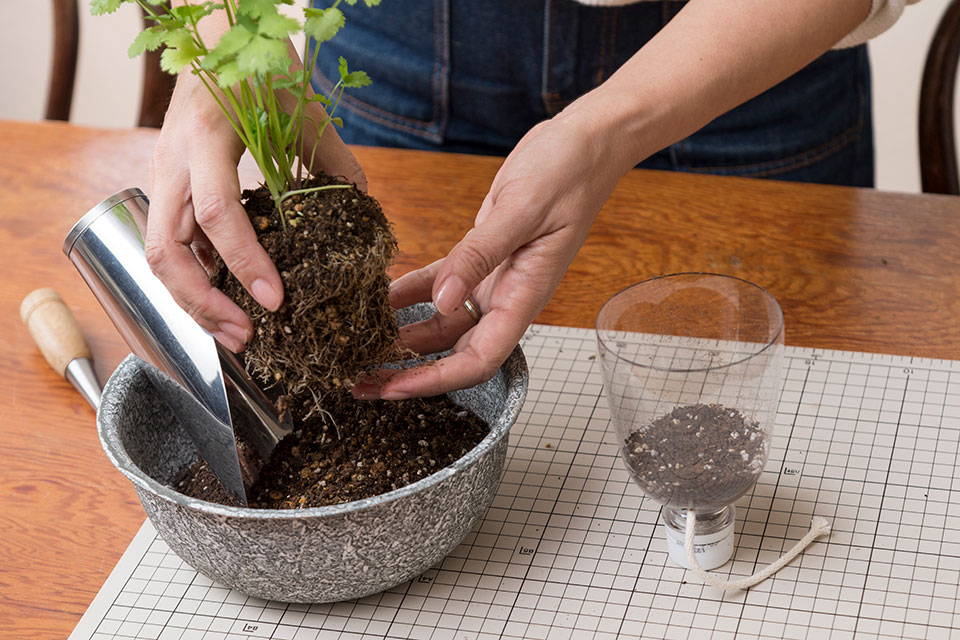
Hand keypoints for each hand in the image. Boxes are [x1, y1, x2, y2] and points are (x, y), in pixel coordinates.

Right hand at [144, 72, 365, 351]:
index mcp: (205, 138)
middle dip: (202, 304)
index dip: (244, 262)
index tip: (275, 300)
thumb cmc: (259, 69)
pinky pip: (170, 247)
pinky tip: (224, 306)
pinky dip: (194, 282)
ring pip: (158, 257)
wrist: (215, 41)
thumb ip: (334, 162)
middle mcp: (171, 162)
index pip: (216, 213)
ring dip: (193, 303)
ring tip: (234, 335)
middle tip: (245, 337)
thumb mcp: (303, 110)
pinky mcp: (166, 191)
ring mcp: (162, 178)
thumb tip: (361, 210)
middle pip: (166, 252)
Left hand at [353, 102, 634, 398]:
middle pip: (453, 353)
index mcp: (524, 297)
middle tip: (360, 380)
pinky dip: (409, 293)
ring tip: (358, 344)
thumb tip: (442, 300)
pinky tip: (378, 297)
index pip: (479, 360)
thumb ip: (479, 255)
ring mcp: (493, 279)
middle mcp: (507, 297)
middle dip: (408, 371)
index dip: (435, 381)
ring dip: (403, 337)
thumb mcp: (522, 210)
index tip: (394, 388)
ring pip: (440, 323)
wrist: (584, 145)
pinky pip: (438, 284)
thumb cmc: (568, 174)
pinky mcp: (479, 255)